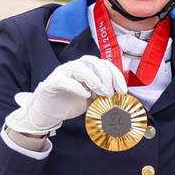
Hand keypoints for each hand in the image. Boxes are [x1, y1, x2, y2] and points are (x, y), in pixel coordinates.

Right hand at [6, 57, 125, 136]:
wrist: (50, 113)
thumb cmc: (72, 103)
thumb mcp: (95, 100)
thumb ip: (106, 96)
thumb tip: (123, 99)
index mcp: (87, 69)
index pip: (105, 63)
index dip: (116, 75)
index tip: (122, 91)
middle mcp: (75, 67)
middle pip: (93, 62)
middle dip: (106, 77)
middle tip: (110, 93)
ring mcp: (63, 73)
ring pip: (78, 66)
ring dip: (93, 78)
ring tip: (99, 92)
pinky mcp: (52, 82)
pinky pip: (63, 80)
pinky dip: (76, 86)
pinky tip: (85, 95)